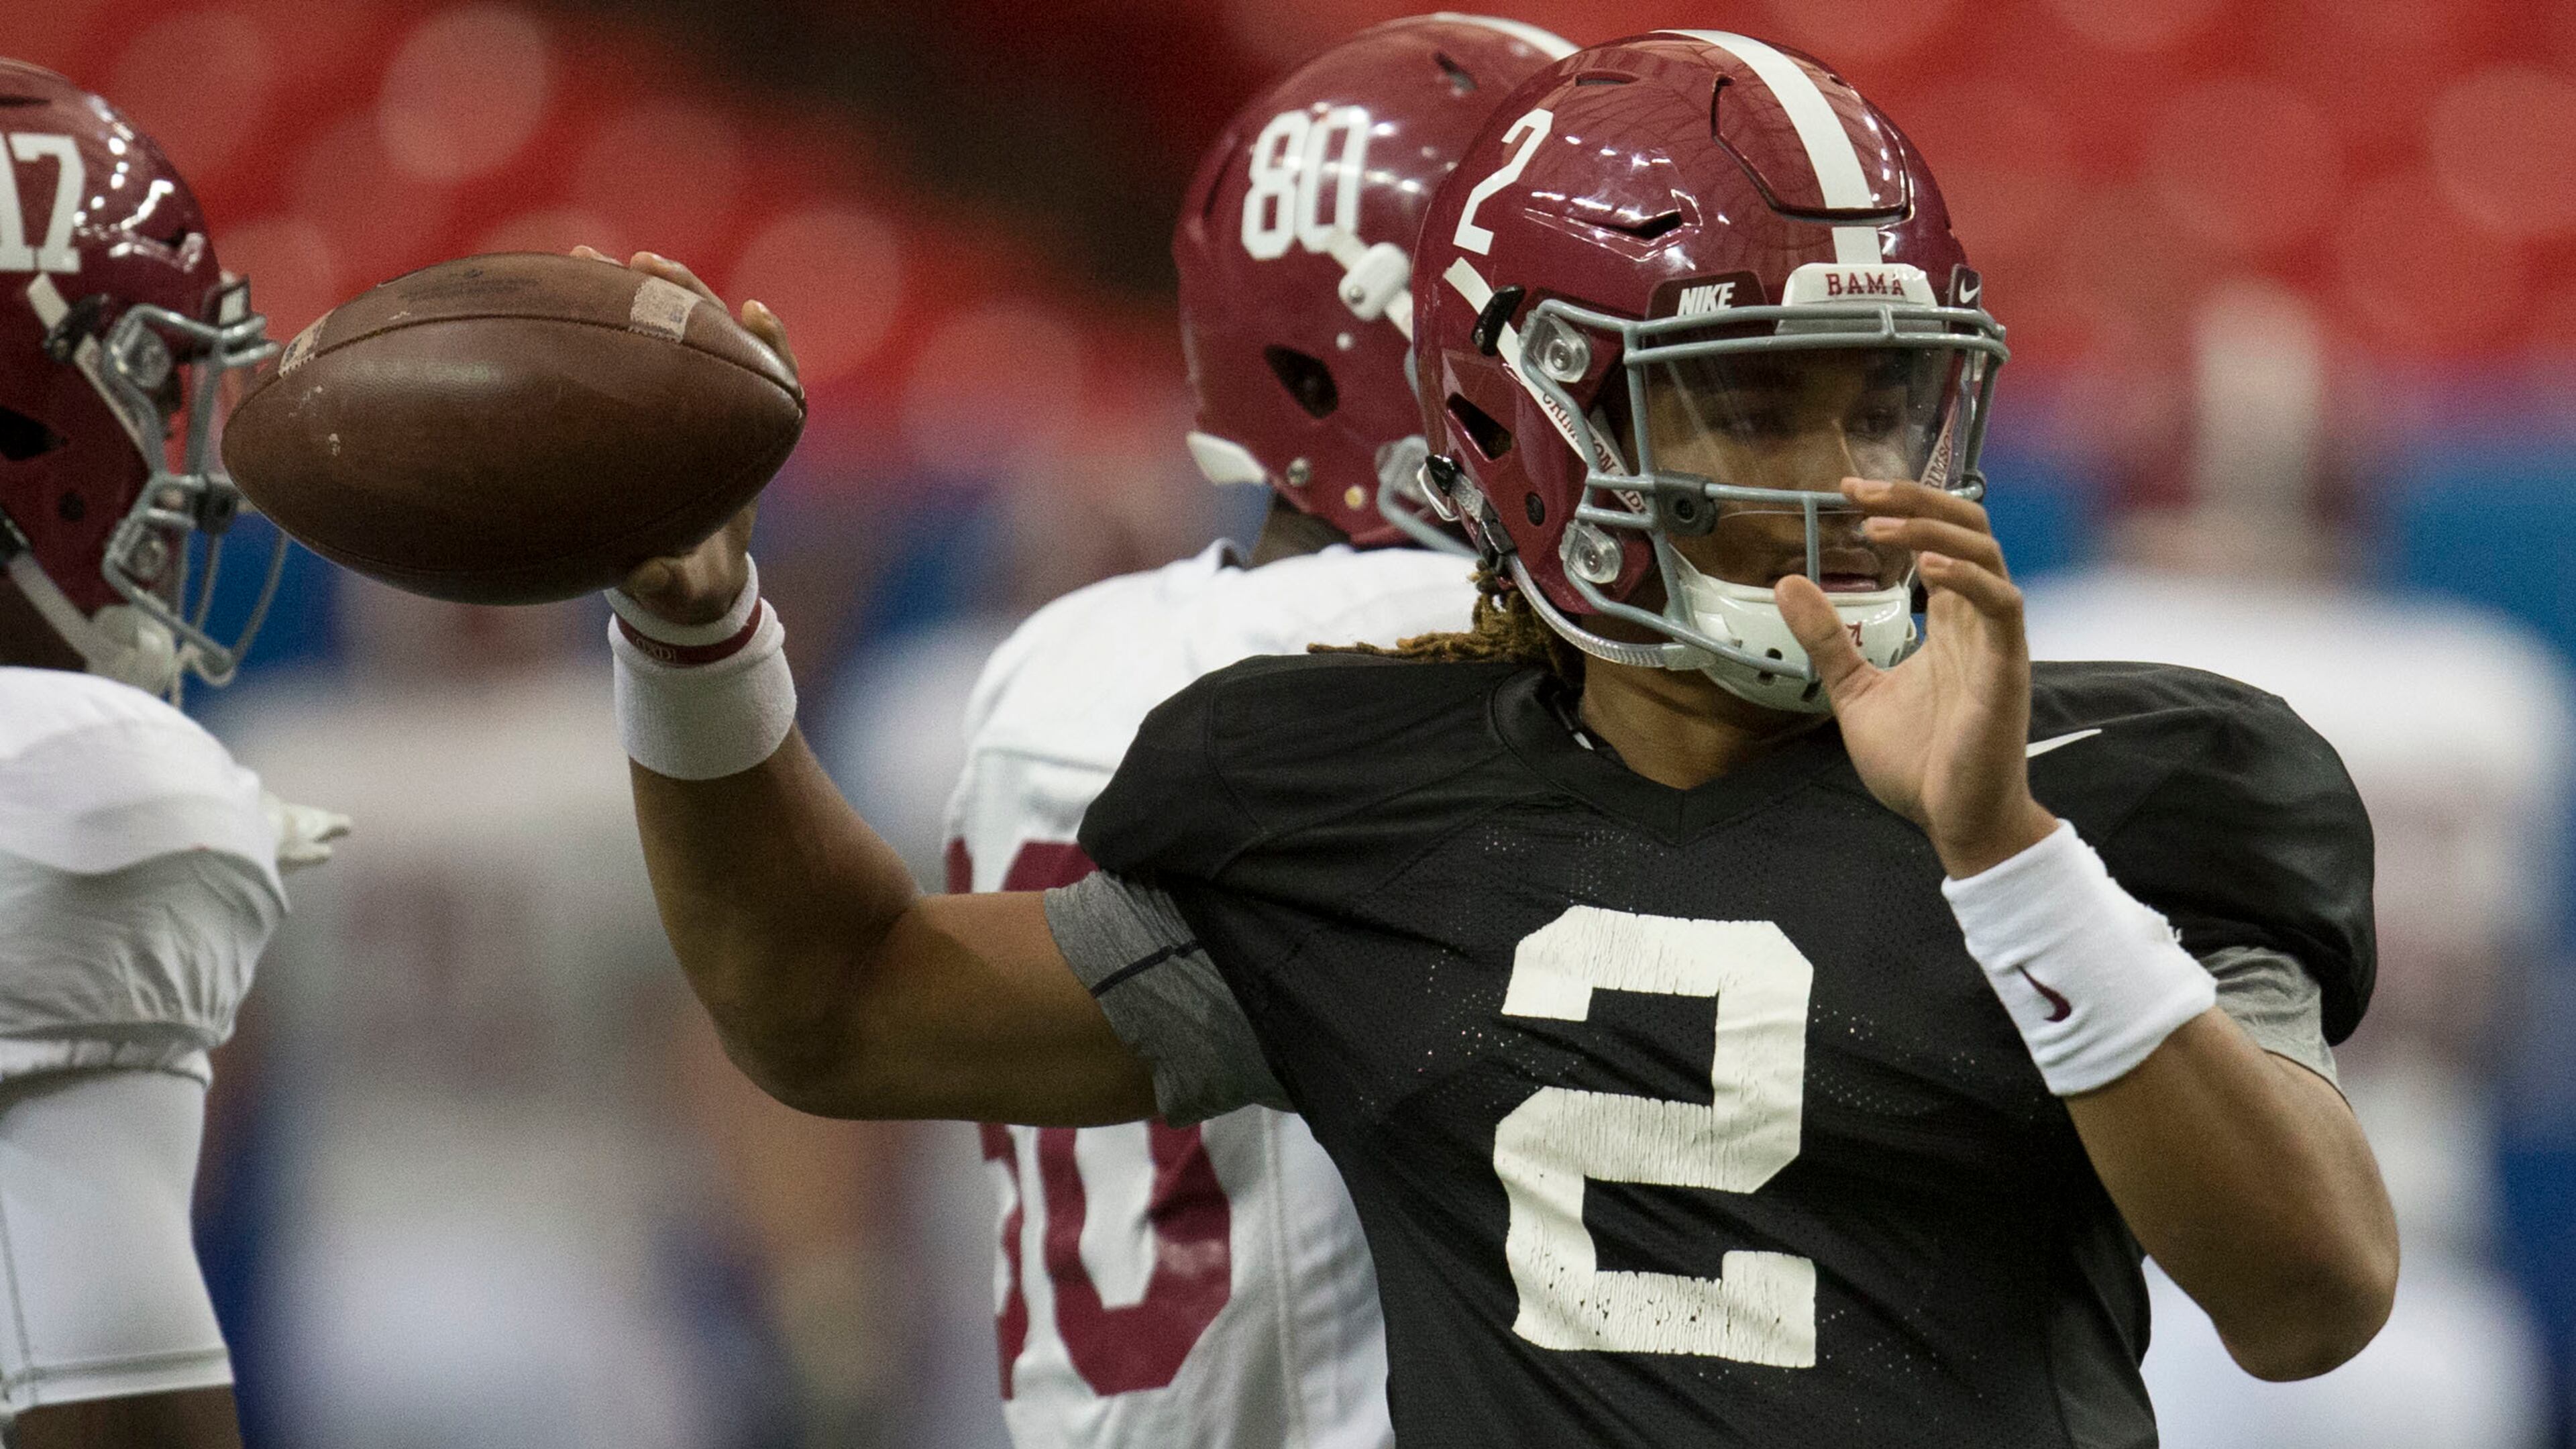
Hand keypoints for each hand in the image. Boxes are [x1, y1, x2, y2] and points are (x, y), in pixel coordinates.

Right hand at [574, 246, 797, 627]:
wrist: (677, 590)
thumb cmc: (687, 590)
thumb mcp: (679, 593)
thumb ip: (666, 585)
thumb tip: (645, 572)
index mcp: (744, 455)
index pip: (776, 388)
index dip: (771, 348)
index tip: (756, 313)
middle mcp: (722, 423)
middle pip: (720, 344)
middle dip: (689, 299)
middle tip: (647, 263)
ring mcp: (687, 412)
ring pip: (676, 341)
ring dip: (648, 299)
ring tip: (607, 262)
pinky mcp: (650, 413)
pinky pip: (637, 363)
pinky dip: (618, 330)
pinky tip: (583, 296)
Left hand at [1774, 478, 2056, 877]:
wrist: (1954, 822)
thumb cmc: (1919, 762)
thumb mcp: (1854, 691)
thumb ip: (1827, 640)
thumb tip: (1786, 584)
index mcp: (1947, 621)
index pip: (1935, 538)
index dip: (1899, 506)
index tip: (1847, 491)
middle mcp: (1976, 619)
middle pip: (1967, 527)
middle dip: (1916, 499)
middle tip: (1858, 491)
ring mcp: (1995, 641)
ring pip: (1986, 553)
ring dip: (1933, 529)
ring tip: (1879, 527)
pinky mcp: (2006, 669)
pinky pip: (2003, 605)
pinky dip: (1969, 578)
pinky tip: (1927, 569)